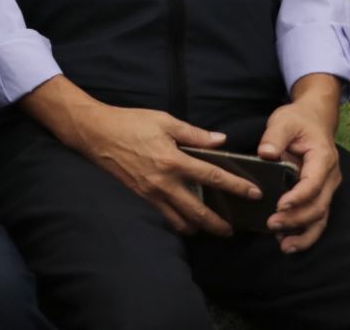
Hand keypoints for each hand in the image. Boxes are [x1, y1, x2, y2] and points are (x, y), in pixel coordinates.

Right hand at [58, 100, 258, 236]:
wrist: (94, 133)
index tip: (254, 194)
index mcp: (173, 160)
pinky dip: (177, 221)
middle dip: (219, 225)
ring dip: (197, 228)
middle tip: (232, 229)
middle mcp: (163, 182)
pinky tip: (184, 218)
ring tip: (209, 227)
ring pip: (179, 222)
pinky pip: (163, 216)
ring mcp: (150, 193)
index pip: (213, 177)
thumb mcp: (164, 121)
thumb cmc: (129, 122)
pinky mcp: (139, 196)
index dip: (236, 187)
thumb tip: (221, 141)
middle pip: (198, 213)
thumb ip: (194, 134)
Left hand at [259, 73, 341, 252]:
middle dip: (296, 219)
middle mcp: (329, 177)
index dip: (298, 197)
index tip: (280, 205)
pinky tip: (287, 241)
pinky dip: (305, 231)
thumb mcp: (283, 122)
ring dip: (304, 233)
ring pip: (320, 217)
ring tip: (283, 245)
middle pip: (318, 205)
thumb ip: (273, 137)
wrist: (314, 120)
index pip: (313, 183)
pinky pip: (316, 217)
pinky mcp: (319, 194)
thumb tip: (266, 153)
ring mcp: (326, 188)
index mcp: (322, 159)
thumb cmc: (298, 121)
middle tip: (272, 225)